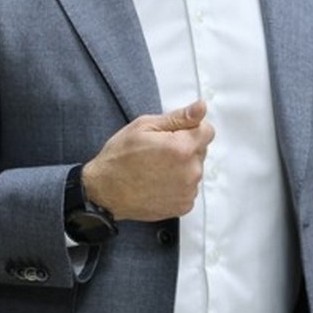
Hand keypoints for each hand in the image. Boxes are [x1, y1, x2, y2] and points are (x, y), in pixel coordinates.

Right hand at [81, 101, 213, 221]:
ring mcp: (188, 191)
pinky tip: (158, 182)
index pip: (207, 130)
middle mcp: (190, 171)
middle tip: (158, 151)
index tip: (173, 133)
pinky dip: (178, 184)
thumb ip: (178, 117)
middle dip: (185, 147)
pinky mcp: (184, 205)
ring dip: (182, 166)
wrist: (105, 192)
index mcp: (182, 148)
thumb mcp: (144, 127)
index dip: (190, 128)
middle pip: (201, 150)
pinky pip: (189, 187)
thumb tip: (201, 108)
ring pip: (194, 169)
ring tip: (155, 168)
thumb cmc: (120, 158)